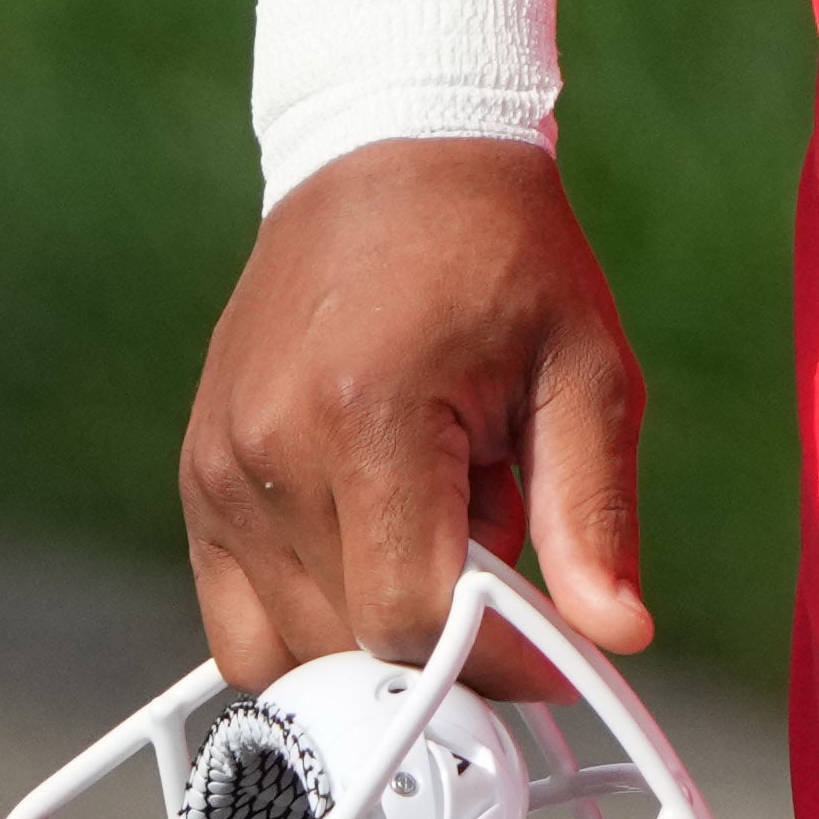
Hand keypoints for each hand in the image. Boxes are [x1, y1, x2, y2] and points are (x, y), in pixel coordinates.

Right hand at [180, 140, 652, 684]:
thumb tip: (618, 636)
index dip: (494, 661)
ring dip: (380, 634)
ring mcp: (217, 473)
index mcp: (367, 418)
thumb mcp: (586, 368)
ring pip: (292, 649)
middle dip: (445, 648)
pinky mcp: (200, 482)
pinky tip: (385, 544)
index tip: (558, 656)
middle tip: (515, 576)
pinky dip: (318, 620)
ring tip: (447, 532)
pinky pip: (241, 621)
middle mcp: (268, 454)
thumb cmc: (501, 255)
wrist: (393, 157)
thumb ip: (593, 512)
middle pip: (349, 646)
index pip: (409, 616)